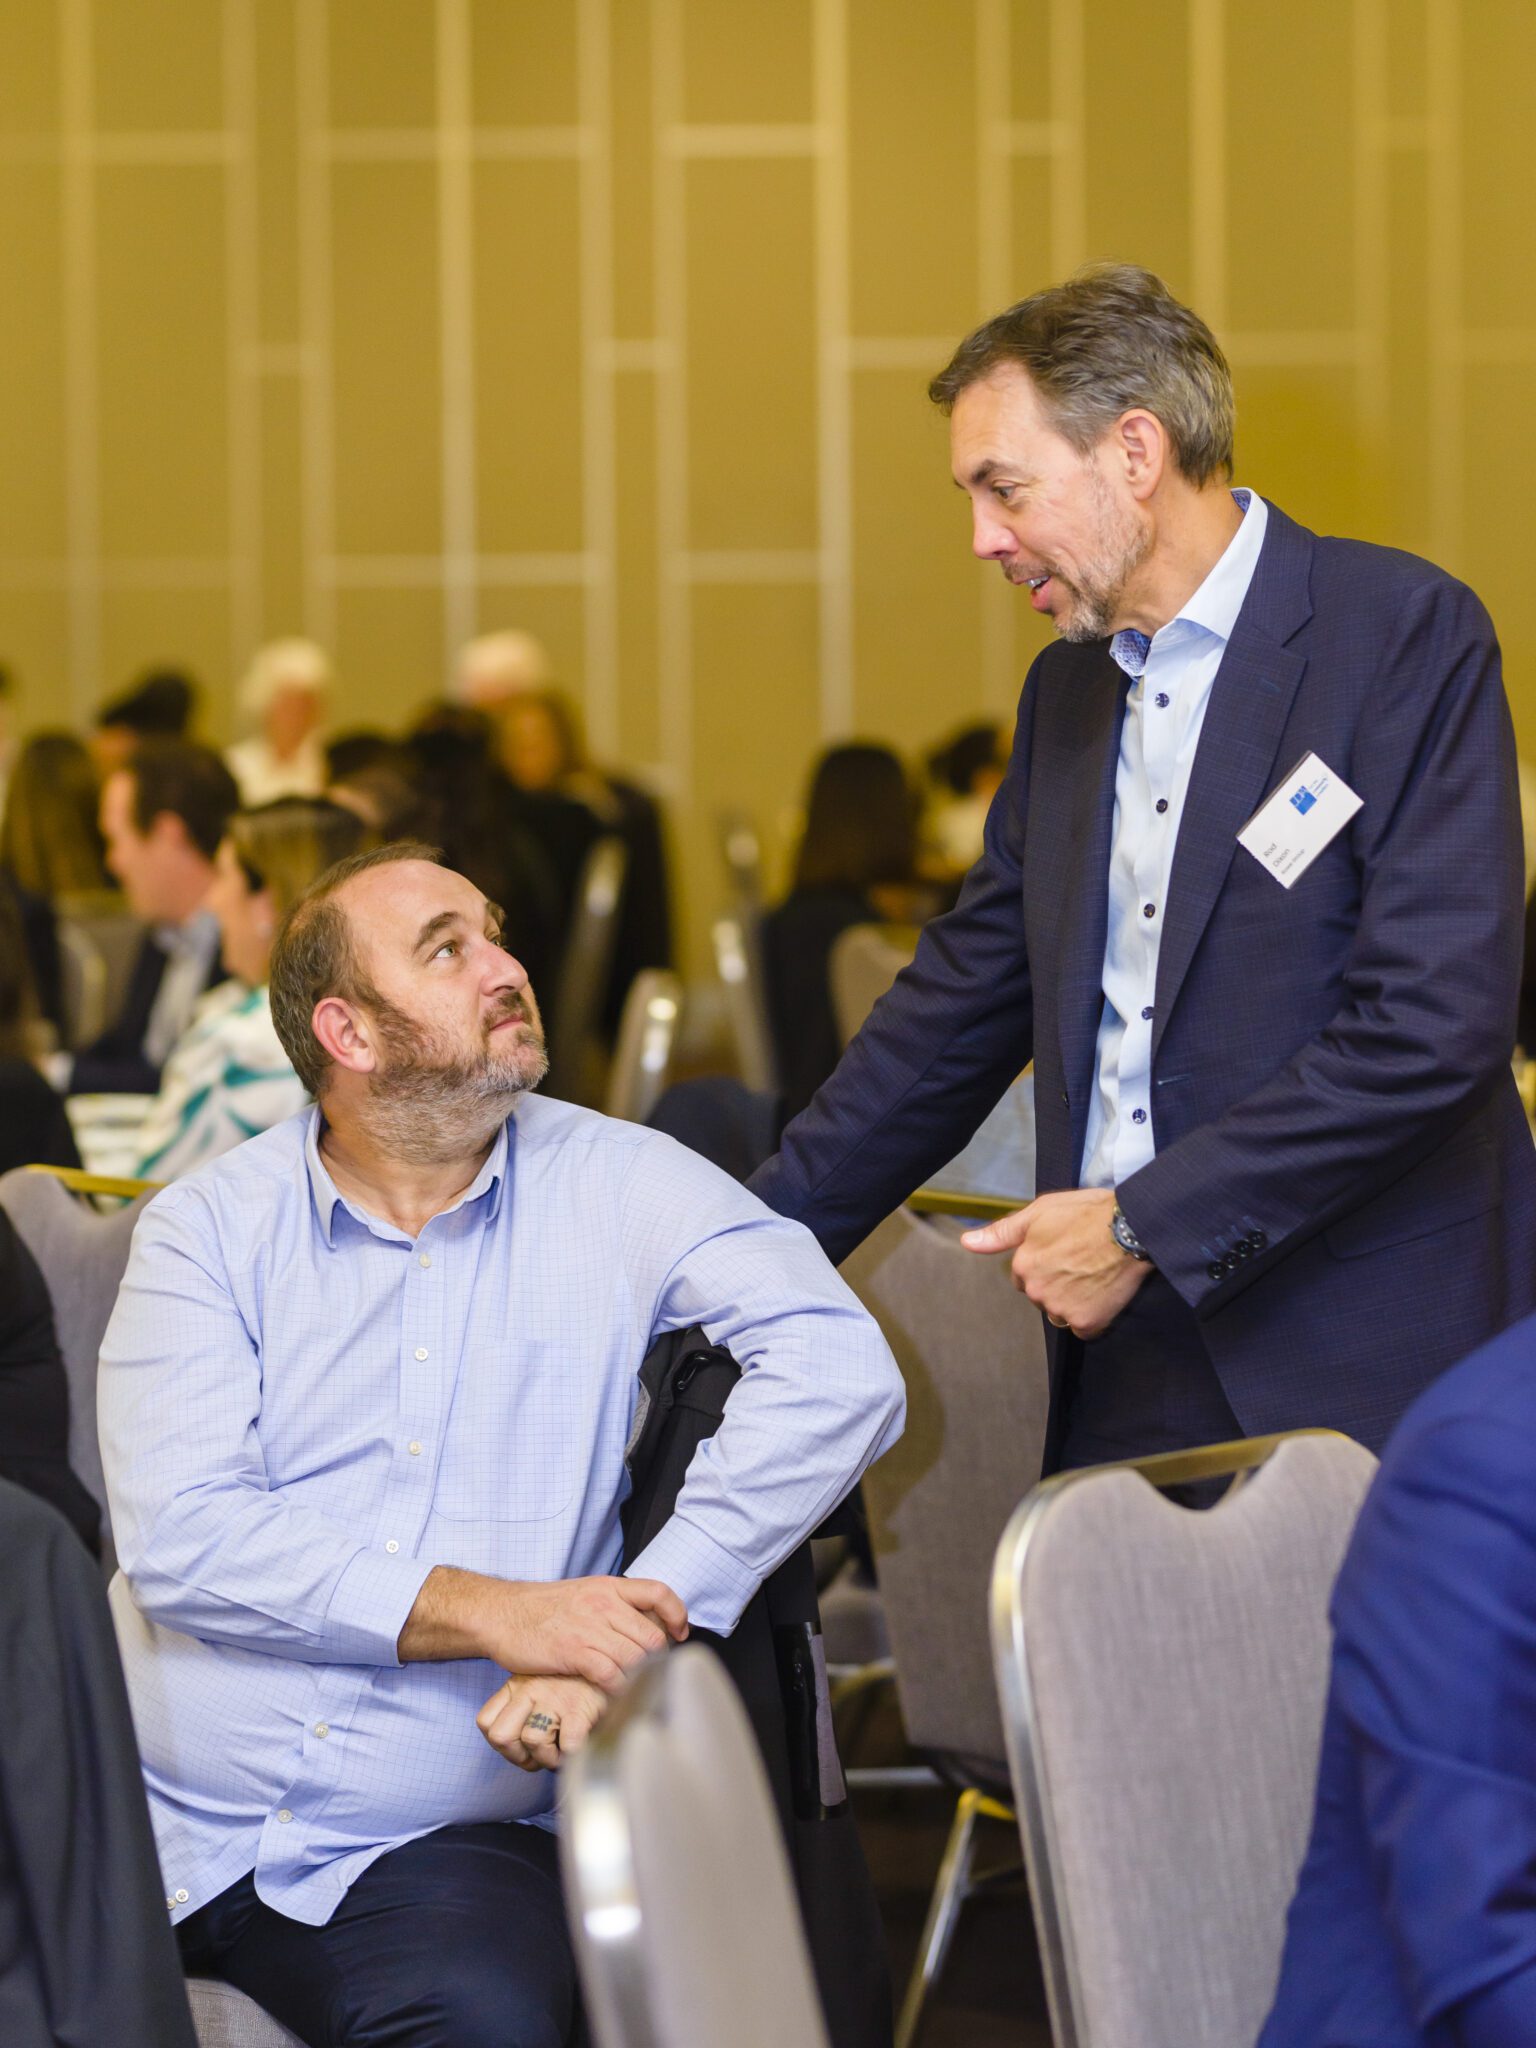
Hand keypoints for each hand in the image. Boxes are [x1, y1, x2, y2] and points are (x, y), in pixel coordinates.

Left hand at [476, 1673, 608, 1771]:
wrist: (609, 1659)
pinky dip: (571, 1755)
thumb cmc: (575, 1680)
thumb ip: (524, 1706)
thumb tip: (522, 1747)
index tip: (520, 1748)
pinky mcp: (579, 1708)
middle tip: (538, 1757)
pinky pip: (565, 1745)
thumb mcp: (539, 1682)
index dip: (502, 1745)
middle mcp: (530, 1689)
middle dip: (519, 1757)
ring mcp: (554, 1698)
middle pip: (500, 1737)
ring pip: (531, 1741)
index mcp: (516, 1685)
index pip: (486, 1722)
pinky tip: (577, 1747)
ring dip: (547, 1758)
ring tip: (560, 1753)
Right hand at [482, 1576, 688, 1694]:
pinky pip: (611, 1674)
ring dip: (640, 1678)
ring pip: (636, 1657)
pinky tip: (616, 1696)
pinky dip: (619, 1689)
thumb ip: (614, 1606)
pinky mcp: (574, 1651)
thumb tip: (644, 1625)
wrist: (502, 1613)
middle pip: (653, 1635)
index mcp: (609, 1587)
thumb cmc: (542, 1609)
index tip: (680, 1634)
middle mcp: (604, 1604)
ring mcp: (590, 1627)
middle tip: (653, 1673)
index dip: (677, 1615)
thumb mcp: (584, 1593)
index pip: (659, 1593)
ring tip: (636, 1690)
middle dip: (658, 1659)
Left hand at [961, 1188, 1151, 1337]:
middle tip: (1082, 1262)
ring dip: (1073, 1302)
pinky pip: (1084, 1328)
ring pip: (1060, 1313)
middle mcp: (1036, 1291)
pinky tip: (1103, 1294)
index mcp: (1023, 1265)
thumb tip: (967, 1242)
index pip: (1022, 1277)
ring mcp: (1061, 1309)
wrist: (1130, 1228)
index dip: (1042, 1263)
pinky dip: (1093, 1316)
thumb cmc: (1087, 1214)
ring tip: (1095, 1276)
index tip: (1063, 1252)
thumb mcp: (1040, 1211)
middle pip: (1040, 1296)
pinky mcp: (1087, 1322)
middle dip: (1056, 1283)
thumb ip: (1002, 1232)